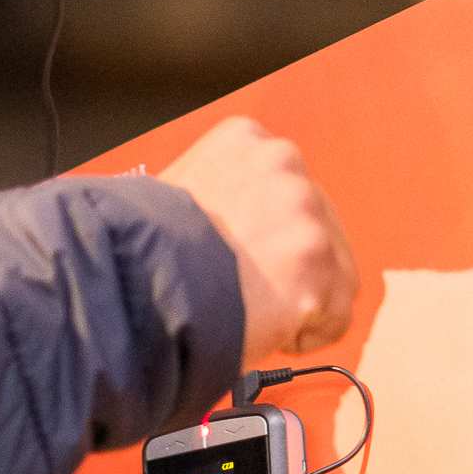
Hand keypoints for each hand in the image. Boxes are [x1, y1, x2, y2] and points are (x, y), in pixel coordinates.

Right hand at [158, 116, 358, 361]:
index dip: (268, 232)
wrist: (135, 283)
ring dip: (300, 299)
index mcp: (246, 139)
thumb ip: (220, 196)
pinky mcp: (318, 262)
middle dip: (291, 264)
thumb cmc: (142, 250)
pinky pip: (337, 315)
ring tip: (252, 312)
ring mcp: (304, 211)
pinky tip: (267, 330)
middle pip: (317, 225)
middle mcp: (282, 162)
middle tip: (250, 293)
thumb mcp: (175, 193)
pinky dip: (309, 334)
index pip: (285, 186)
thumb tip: (231, 229)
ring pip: (333, 272)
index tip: (248, 256)